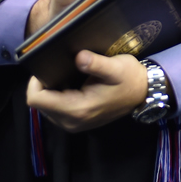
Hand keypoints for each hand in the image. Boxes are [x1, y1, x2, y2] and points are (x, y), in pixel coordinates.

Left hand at [25, 51, 148, 131]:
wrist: (144, 93)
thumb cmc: (130, 78)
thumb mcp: (116, 67)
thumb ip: (95, 63)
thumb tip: (78, 56)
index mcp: (77, 109)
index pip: (36, 99)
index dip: (36, 81)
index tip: (50, 66)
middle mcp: (71, 121)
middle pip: (39, 104)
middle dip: (44, 85)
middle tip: (59, 68)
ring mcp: (73, 124)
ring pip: (45, 107)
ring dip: (50, 91)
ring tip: (66, 75)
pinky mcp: (76, 123)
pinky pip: (55, 110)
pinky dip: (57, 96)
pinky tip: (71, 84)